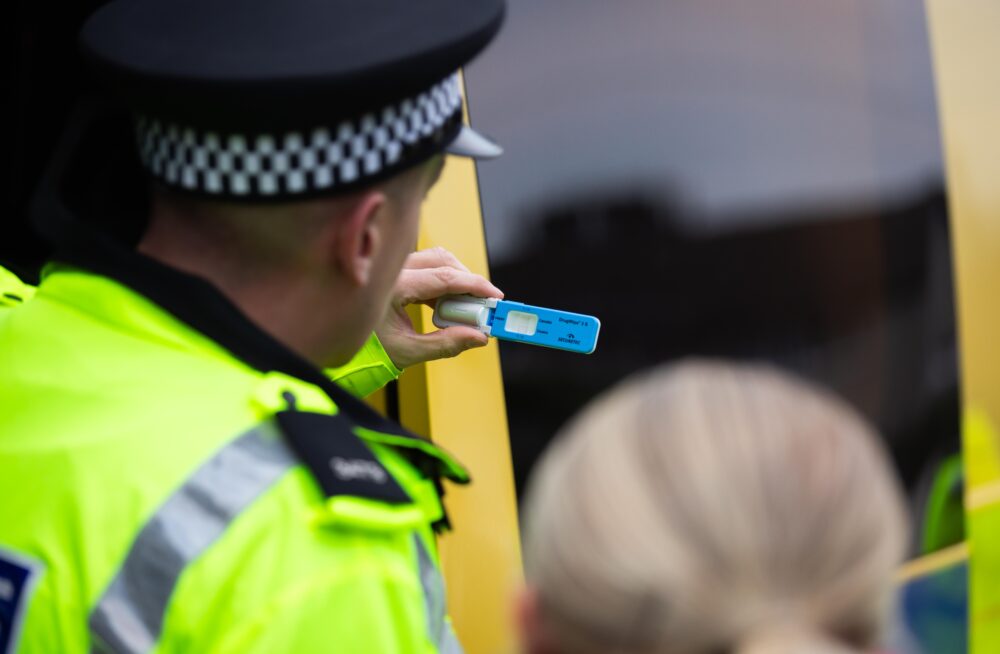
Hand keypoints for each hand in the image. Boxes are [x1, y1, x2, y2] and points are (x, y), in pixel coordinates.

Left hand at [377, 247, 503, 368]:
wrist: (341, 343)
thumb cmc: (366, 348)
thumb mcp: (407, 351)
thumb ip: (445, 345)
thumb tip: (479, 338)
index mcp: (395, 287)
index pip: (445, 277)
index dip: (475, 286)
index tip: (495, 297)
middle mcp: (394, 271)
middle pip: (442, 260)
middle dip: (468, 280)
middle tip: (484, 303)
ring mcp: (395, 269)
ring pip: (436, 260)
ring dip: (456, 279)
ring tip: (467, 307)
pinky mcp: (397, 274)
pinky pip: (427, 269)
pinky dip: (443, 283)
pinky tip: (449, 304)